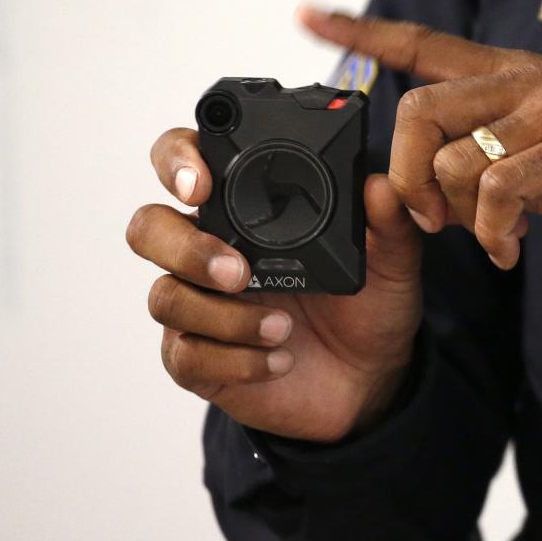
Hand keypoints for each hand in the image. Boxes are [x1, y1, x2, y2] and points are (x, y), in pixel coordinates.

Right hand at [126, 129, 421, 441]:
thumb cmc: (370, 307)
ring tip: (281, 326)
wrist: (371, 378)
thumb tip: (379, 186)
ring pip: (165, 296)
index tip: (200, 183)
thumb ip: (388, 225)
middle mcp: (210, 251)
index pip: (185, 165)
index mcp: (246, 212)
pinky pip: (186, 355)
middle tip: (239, 271)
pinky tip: (278, 360)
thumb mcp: (392, 264)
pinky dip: (234, 359)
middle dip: (184, 246)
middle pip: (149, 228)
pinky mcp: (202, 361)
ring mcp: (201, 307)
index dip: (176, 162)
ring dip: (223, 315)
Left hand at [298, 6, 541, 268]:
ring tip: (490, 237)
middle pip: (420, 108)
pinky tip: (510, 246)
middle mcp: (526, 80)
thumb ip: (488, 159)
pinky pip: (499, 187)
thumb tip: (435, 192)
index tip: (312, 18)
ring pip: (455, 154)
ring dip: (456, 213)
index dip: (363, 32)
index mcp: (513, 75)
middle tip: (425, 216)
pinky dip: (491, 231)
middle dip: (407, 173)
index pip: (423, 43)